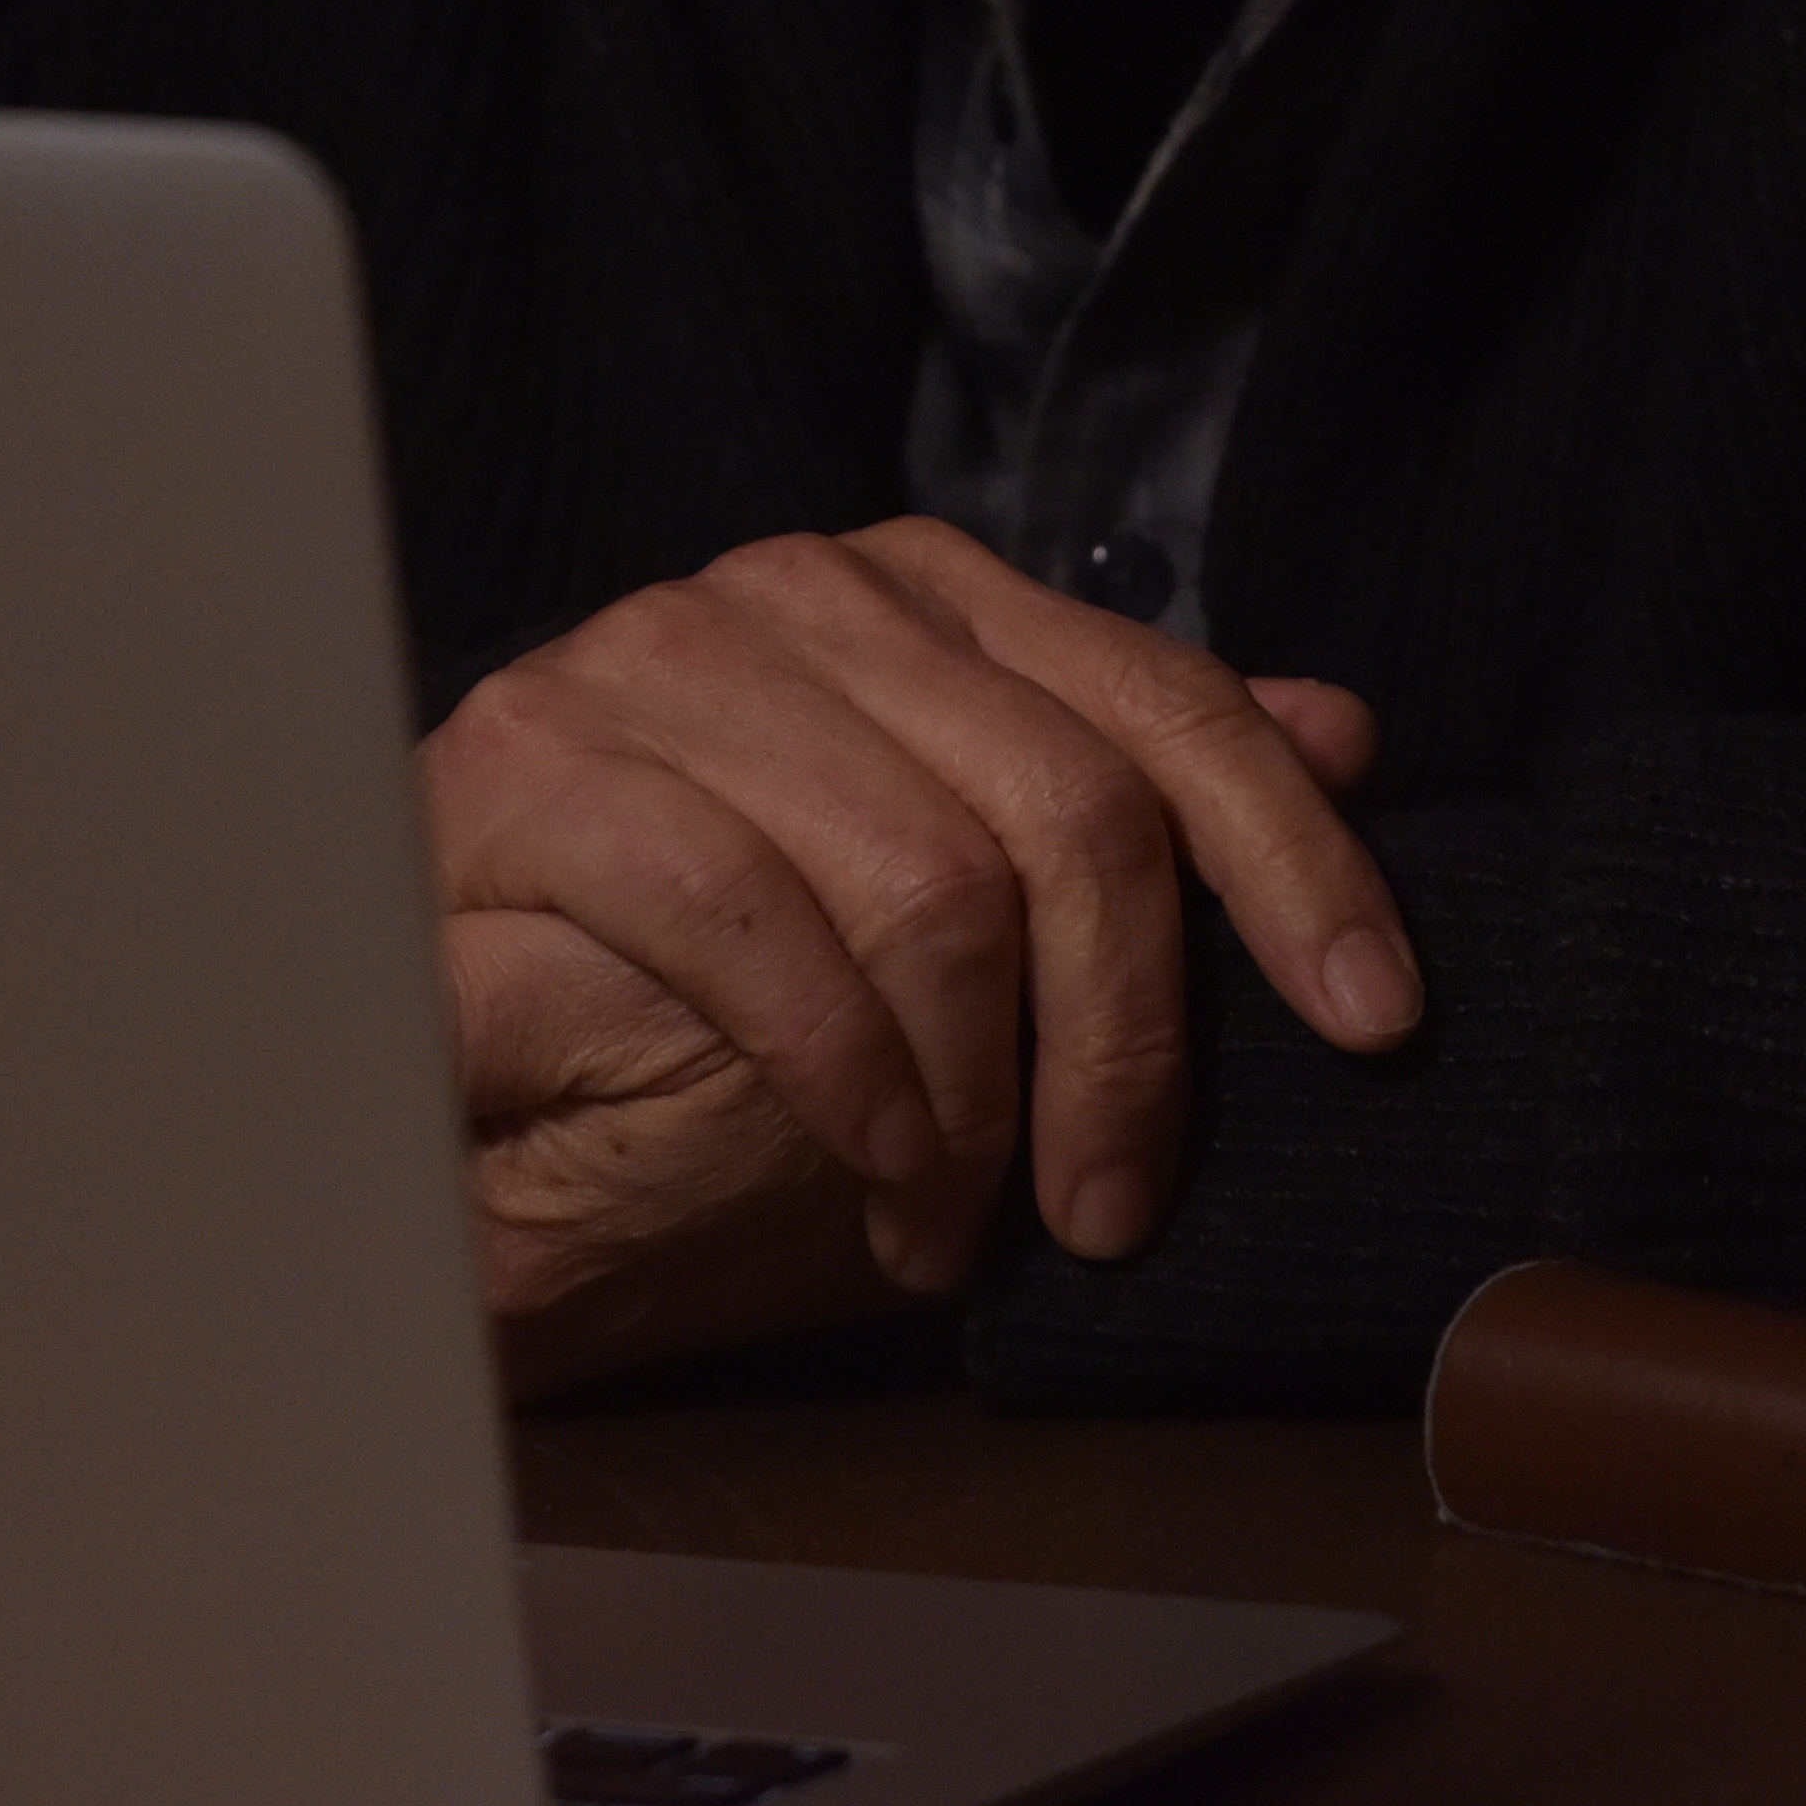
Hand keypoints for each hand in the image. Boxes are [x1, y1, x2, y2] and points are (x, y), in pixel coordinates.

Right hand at [419, 522, 1414, 1335]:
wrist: (432, 1044)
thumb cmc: (713, 991)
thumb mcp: (961, 911)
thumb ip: (1129, 801)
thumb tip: (1343, 725)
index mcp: (918, 592)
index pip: (1160, 697)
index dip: (1290, 857)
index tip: (1373, 1019)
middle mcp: (800, 587)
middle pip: (1071, 800)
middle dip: (1124, 1038)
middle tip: (1107, 1205)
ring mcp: (654, 654)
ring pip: (926, 869)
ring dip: (966, 1092)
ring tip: (951, 1218)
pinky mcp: (535, 760)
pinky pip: (748, 915)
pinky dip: (838, 1069)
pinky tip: (865, 1161)